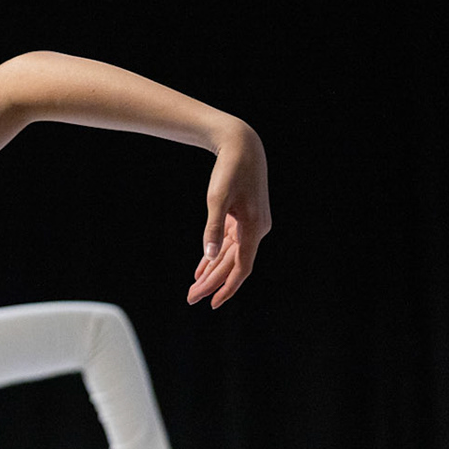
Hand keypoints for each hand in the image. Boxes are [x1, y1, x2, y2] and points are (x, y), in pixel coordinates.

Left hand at [187, 120, 269, 308]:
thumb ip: (213, 228)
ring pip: (230, 255)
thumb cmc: (230, 169)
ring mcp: (250, 223)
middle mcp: (256, 229)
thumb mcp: (217, 198)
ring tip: (194, 289)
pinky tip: (202, 269)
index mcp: (253, 227)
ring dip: (213, 272)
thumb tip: (210, 255)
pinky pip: (229, 243)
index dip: (227, 287)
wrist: (242, 145)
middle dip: (213, 283)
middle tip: (192, 299)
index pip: (242, 267)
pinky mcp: (242, 217)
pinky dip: (216, 255)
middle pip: (233, 264)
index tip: (213, 303)